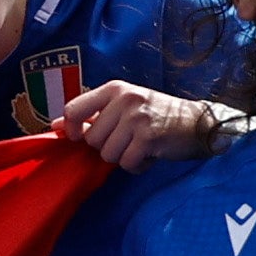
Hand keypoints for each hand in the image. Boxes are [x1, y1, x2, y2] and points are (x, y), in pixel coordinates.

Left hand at [50, 78, 232, 170]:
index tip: (80, 137)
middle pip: (92, 139)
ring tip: (141, 146)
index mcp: (114, 89)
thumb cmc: (158, 116)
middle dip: (108, 147)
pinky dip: (138, 166)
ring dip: (124, 158)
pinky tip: (151, 155)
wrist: (202, 123)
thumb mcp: (124, 107)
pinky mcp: (149, 137)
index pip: (73, 109)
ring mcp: (138, 118)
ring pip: (108, 154)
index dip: (71, 129)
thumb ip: (91, 114)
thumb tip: (54, 125)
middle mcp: (125, 99)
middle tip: (129, 141)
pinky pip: (127, 163)